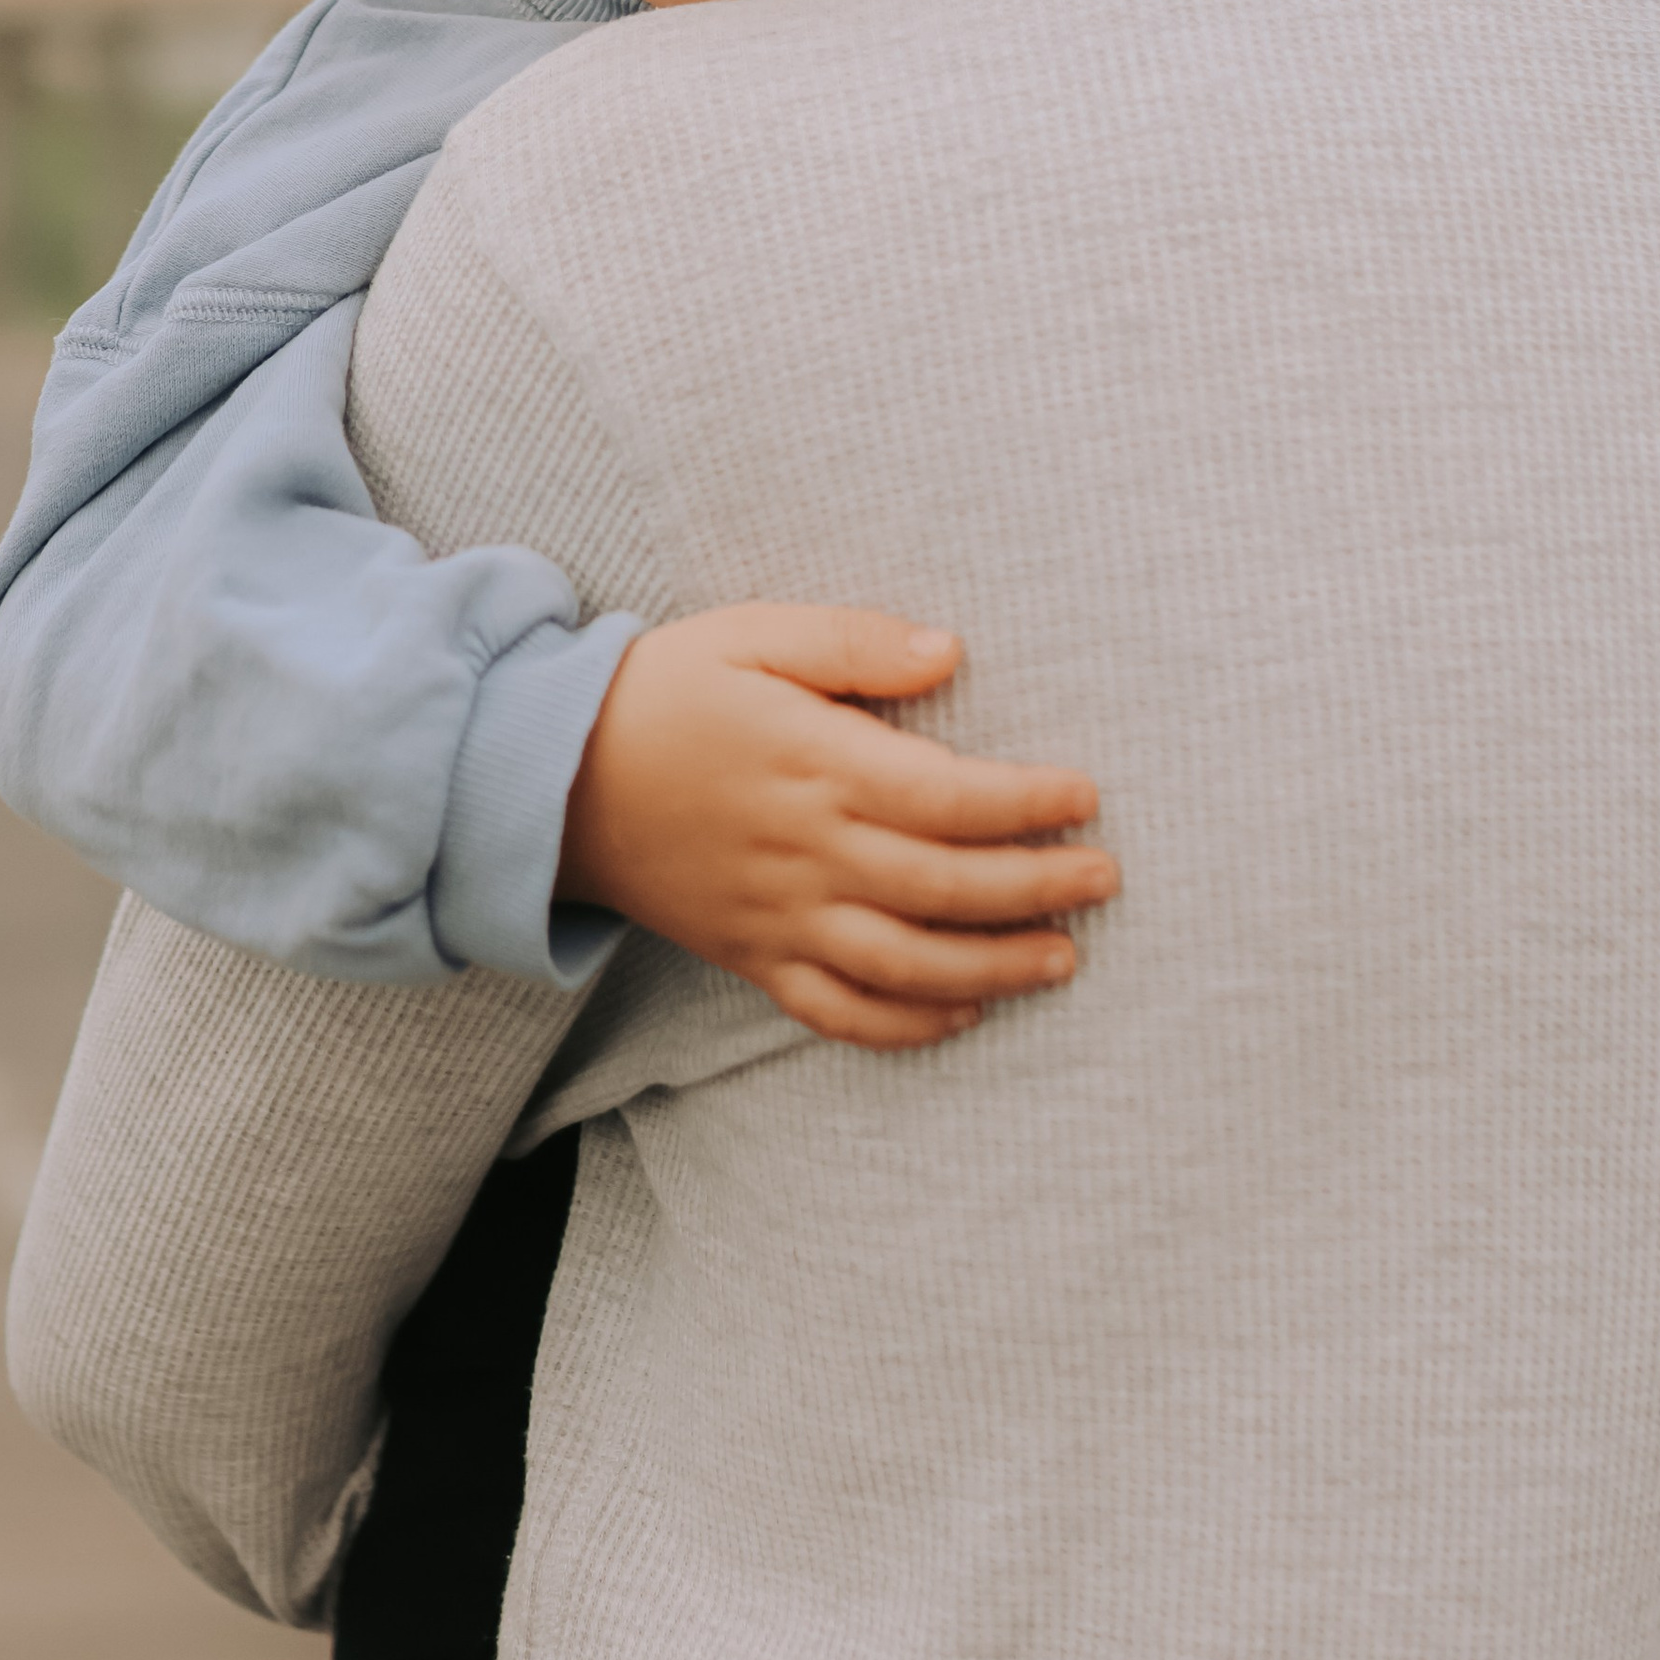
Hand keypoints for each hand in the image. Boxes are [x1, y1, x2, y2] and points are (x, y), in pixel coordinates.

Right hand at [555, 604, 1116, 1053]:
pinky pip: (838, 1011)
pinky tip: (962, 1013)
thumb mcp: (755, 633)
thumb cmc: (665, 691)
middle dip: (1039, 887)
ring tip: (1063, 958)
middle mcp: (809, 853)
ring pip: (909, 963)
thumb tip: (950, 653)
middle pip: (949, 885)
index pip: (952, 797)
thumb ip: (854, 644)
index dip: (1029, 803)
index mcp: (819, 766)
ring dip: (995, 966)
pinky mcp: (752, 957)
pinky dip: (906, 1026)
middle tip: (1106, 880)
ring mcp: (781, 917)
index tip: (1087, 796)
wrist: (553, 779)